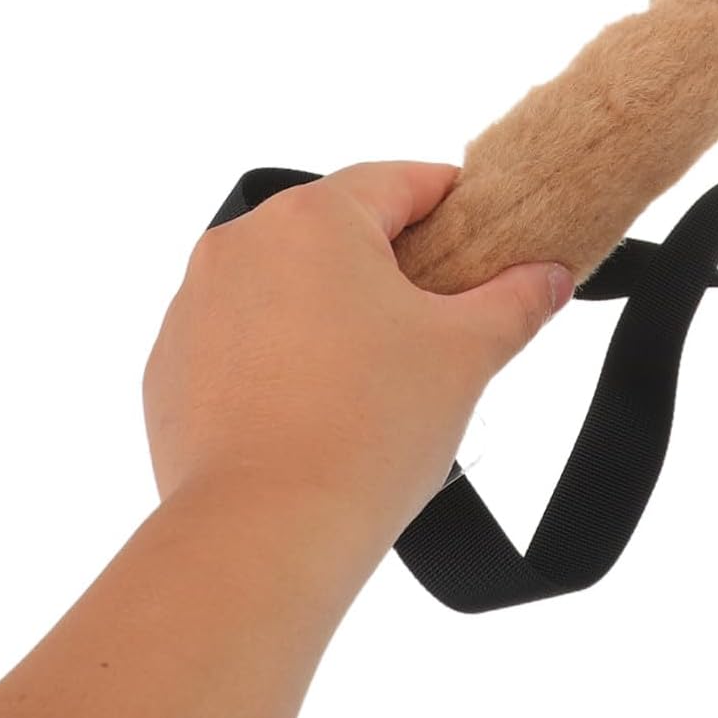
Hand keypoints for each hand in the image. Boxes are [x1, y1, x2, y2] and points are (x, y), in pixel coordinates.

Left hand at [143, 160, 575, 563]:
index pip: (402, 181)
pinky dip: (278, 356)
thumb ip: (517, 300)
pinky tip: (315, 407)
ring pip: (284, 282)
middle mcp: (242, 242)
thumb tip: (549, 276)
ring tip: (375, 375)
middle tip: (439, 320)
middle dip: (391, 265)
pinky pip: (238, 337)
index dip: (453, 205)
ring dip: (330, 308)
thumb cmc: (368, 431)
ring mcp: (194, 303)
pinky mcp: (167, 366)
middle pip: (338, 229)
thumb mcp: (468, 354)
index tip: (483, 238)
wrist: (262, 535)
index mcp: (316, 217)